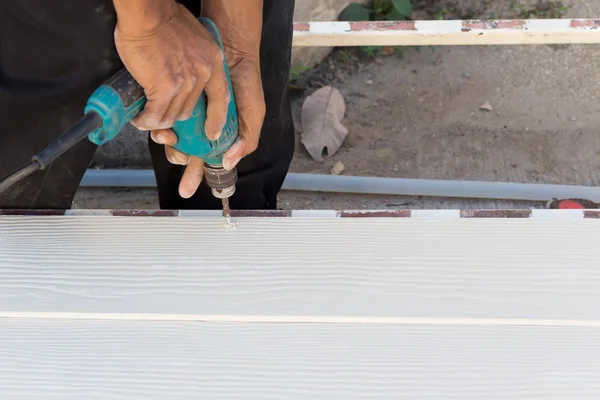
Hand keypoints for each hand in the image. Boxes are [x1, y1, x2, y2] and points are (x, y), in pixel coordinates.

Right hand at [113, 2, 233, 196]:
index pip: (221, 98)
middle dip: (173, 115)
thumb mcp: (194, 38)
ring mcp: (185, 83)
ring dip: (157, 119)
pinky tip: (138, 118)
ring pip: (172, 115)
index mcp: (213, 61)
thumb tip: (185, 73)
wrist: (147, 13)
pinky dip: (145, 120)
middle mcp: (204, 74)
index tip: (212, 133)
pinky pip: (155, 115)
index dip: (217, 119)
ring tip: (145, 117)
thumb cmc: (163, 18)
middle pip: (189, 110)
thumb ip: (194, 58)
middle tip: (159, 114)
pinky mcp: (165, 89)